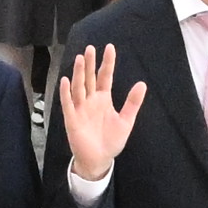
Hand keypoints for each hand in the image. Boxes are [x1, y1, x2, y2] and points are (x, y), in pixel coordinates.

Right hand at [49, 42, 141, 185]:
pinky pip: (68, 104)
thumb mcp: (126, 121)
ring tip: (80, 59)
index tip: (109, 47)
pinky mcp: (72, 119)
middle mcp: (90, 100)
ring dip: (78, 73)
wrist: (100, 159)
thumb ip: (132, 103)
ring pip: (79, 87)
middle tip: (90, 48)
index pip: (105, 76)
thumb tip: (142, 84)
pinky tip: (65, 80)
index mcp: (103, 99)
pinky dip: (66, 93)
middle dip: (89, 64)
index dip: (107, 63)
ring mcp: (80, 109)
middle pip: (89, 78)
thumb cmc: (111, 140)